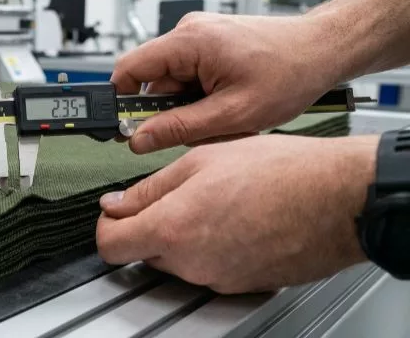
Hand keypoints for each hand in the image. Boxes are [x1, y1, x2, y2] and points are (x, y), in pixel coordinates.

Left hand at [96, 134, 377, 292]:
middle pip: (144, 252)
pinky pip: (209, 267)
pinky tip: (236, 219)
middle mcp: (191, 263)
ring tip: (215, 201)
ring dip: (183, 235)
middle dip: (149, 225)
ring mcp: (217, 278)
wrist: (338, 199)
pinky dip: (211, 246)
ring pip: (177, 260)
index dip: (107, 226)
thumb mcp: (202, 160)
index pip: (109, 246)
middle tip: (176, 194)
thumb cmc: (281, 173)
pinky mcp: (241, 285)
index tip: (115, 213)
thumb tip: (116, 202)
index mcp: (172, 229)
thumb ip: (150, 188)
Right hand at [112, 12, 347, 153]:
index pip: (129, 68)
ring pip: (174, 84)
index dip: (121, 101)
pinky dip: (204, 99)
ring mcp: (200, 37)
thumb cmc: (291, 72)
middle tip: (204, 130)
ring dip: (192, 109)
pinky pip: (190, 78)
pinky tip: (229, 106)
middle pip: (154, 82)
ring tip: (227, 117)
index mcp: (189, 42)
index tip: (124, 129)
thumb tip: (140, 139)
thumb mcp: (232, 114)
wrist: (324, 51)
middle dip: (172, 113)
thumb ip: (180, 129)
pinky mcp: (210, 44)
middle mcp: (189, 33)